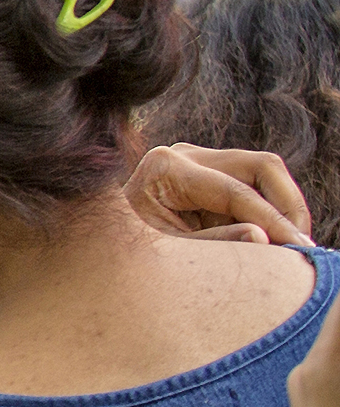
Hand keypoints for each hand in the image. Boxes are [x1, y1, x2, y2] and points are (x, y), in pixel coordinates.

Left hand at [127, 143, 312, 247]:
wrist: (104, 239)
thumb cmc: (128, 247)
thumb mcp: (166, 251)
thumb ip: (213, 243)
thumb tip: (264, 238)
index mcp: (166, 168)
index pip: (235, 192)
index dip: (272, 220)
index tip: (299, 247)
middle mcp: (186, 155)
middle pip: (261, 167)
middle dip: (288, 206)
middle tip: (300, 245)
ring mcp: (200, 160)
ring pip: (265, 173)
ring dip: (282, 209)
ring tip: (290, 245)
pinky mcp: (212, 173)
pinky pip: (256, 186)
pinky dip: (270, 212)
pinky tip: (274, 239)